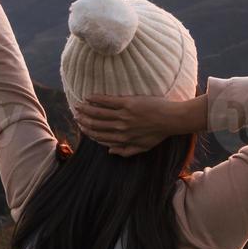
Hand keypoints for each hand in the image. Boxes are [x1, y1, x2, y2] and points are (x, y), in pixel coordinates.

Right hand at [74, 95, 205, 156]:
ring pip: (99, 113)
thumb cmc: (159, 133)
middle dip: (84, 121)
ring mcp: (123, 116)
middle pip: (97, 125)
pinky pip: (108, 101)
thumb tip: (110, 151)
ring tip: (78, 106)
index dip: (90, 133)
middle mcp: (120, 128)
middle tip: (76, 116)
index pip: (101, 137)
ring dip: (86, 109)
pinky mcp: (127, 103)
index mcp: (123, 139)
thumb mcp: (143, 148)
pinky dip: (96, 99)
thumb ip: (126, 151)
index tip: (83, 129)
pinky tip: (89, 97)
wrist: (171, 119)